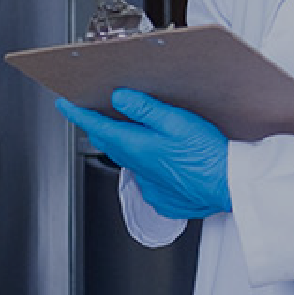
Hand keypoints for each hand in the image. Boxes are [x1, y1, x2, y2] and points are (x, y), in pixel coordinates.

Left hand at [56, 88, 231, 218]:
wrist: (230, 185)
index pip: (97, 126)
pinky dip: (149, 167)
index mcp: (136, 146)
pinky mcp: (163, 196)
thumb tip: (119, 98)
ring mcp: (149, 185)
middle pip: (110, 144)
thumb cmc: (208, 153)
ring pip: (129, 162)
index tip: (64, 106)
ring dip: (128, 148)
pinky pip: (147, 179)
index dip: (78, 114)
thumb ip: (146, 109)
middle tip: (96, 115)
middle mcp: (137, 167)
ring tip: (138, 135)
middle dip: (100, 129)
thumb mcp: (177, 121)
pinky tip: (166, 162)